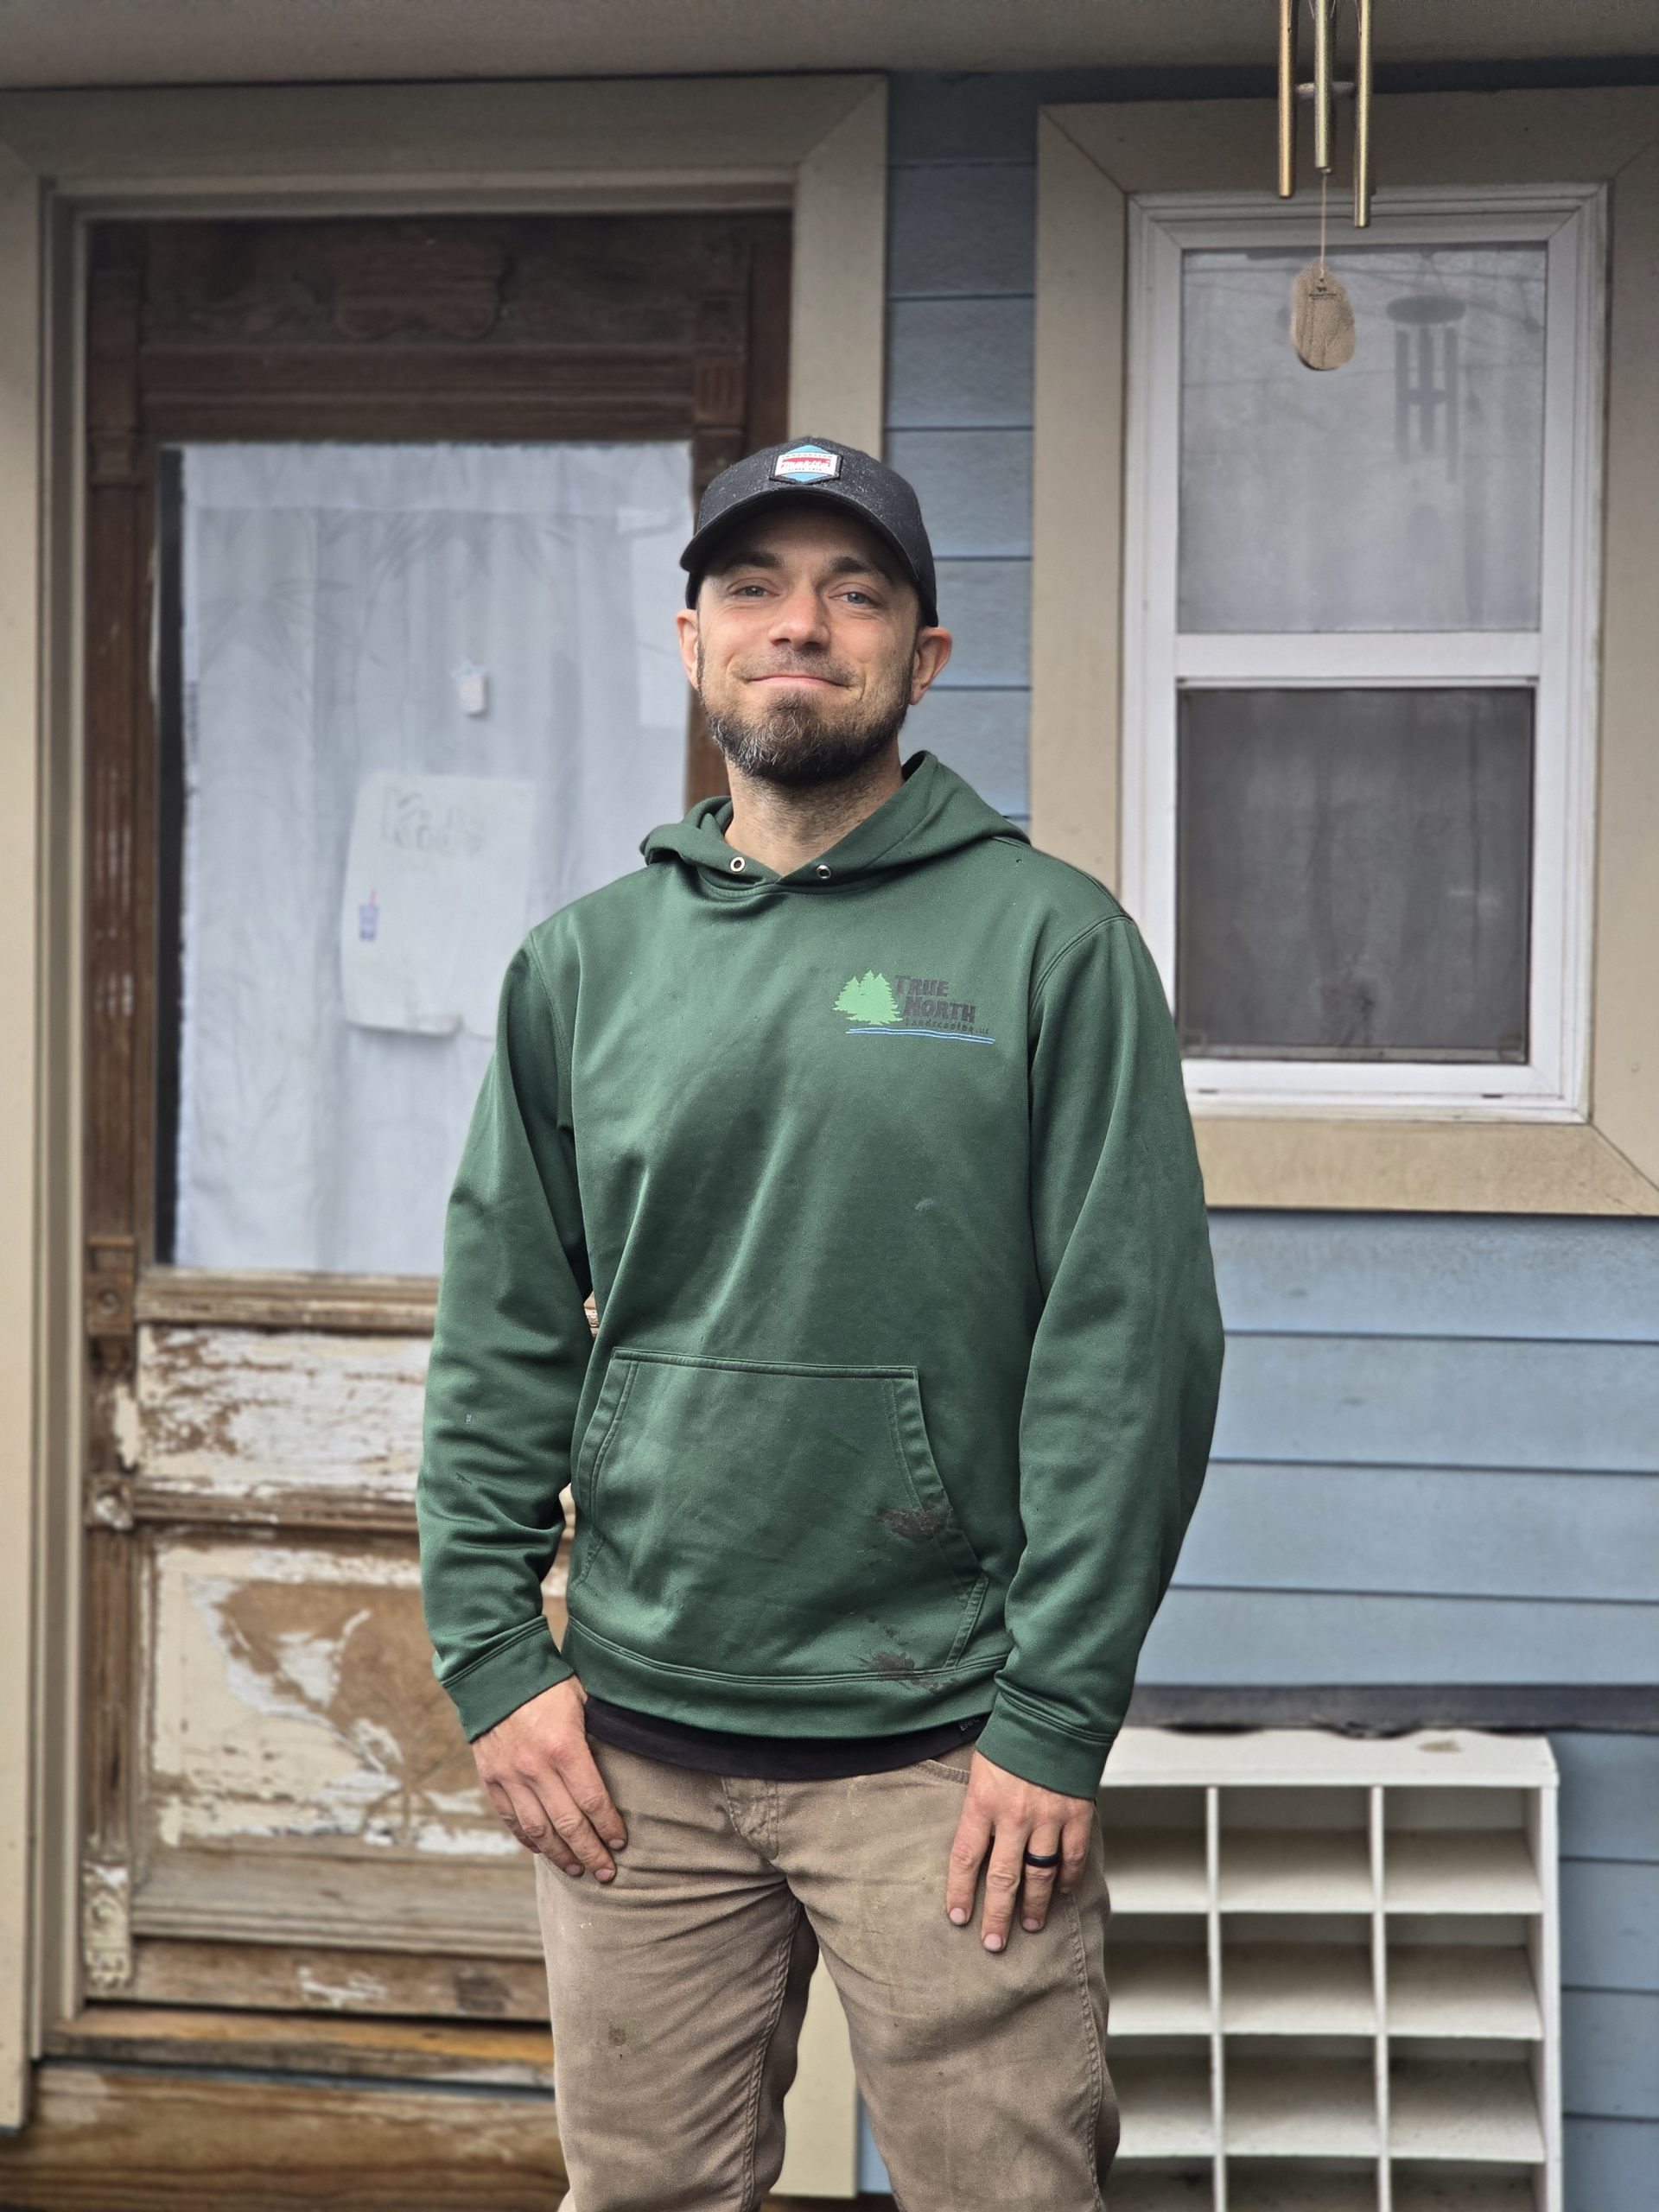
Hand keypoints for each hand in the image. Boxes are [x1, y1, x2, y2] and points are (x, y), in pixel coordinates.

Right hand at [471, 1676, 627, 1881]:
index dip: (608, 1827)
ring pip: (538, 1829)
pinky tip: (542, 1850)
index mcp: (564, 1748)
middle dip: (590, 1852)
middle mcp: (536, 1768)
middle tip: (606, 1874)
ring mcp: (510, 1776)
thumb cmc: (547, 1683)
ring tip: (576, 1869)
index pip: (593, 1801)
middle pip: (568, 1824)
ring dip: (560, 1854)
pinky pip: (511, 1819)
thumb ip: (600, 1732)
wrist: (494, 1671)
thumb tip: (627, 1755)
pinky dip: (527, 1838)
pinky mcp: (491, 1778)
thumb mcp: (583, 1700)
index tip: (621, 1845)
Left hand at [944, 1749, 1094, 1951]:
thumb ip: (979, 1805)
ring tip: (1028, 1926)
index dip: (960, 1892)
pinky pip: (1072, 1858)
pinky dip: (1067, 1879)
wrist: (1053, 1710)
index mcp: (983, 1801)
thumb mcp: (981, 1767)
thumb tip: (974, 1841)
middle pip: (1003, 1878)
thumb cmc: (1011, 1736)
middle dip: (996, 1915)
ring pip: (1039, 1876)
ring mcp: (1048, 1817)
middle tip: (992, 1944)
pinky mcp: (1076, 1814)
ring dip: (1033, 1906)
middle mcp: (1014, 1815)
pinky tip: (1061, 1893)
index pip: (965, 1858)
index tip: (958, 1918)